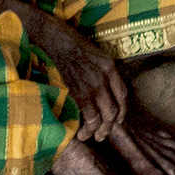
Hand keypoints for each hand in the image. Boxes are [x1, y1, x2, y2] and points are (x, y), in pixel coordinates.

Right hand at [31, 14, 127, 141]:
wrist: (52, 38)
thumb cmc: (71, 43)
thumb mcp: (95, 54)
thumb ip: (103, 71)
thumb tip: (105, 91)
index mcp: (110, 66)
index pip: (123, 94)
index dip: (122, 111)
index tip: (118, 120)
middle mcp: (104, 77)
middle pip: (113, 110)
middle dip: (110, 126)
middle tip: (104, 134)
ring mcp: (90, 86)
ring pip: (101, 116)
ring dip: (98, 131)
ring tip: (93, 137)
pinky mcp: (76, 92)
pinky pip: (86, 116)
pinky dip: (86, 127)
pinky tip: (81, 132)